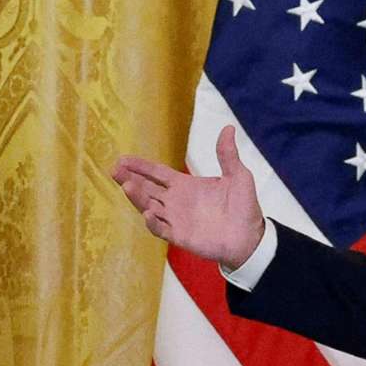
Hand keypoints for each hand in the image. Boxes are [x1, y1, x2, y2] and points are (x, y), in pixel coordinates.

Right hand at [111, 126, 264, 269]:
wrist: (250, 237)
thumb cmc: (244, 207)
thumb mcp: (238, 176)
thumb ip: (228, 155)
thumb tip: (228, 128)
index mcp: (185, 185)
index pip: (157, 174)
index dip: (140, 166)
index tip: (123, 159)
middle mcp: (175, 202)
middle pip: (146, 189)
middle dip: (130, 179)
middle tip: (115, 170)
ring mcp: (175, 220)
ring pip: (149, 207)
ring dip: (137, 198)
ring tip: (127, 186)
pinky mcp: (180, 237)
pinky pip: (161, 229)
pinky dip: (153, 222)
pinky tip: (148, 213)